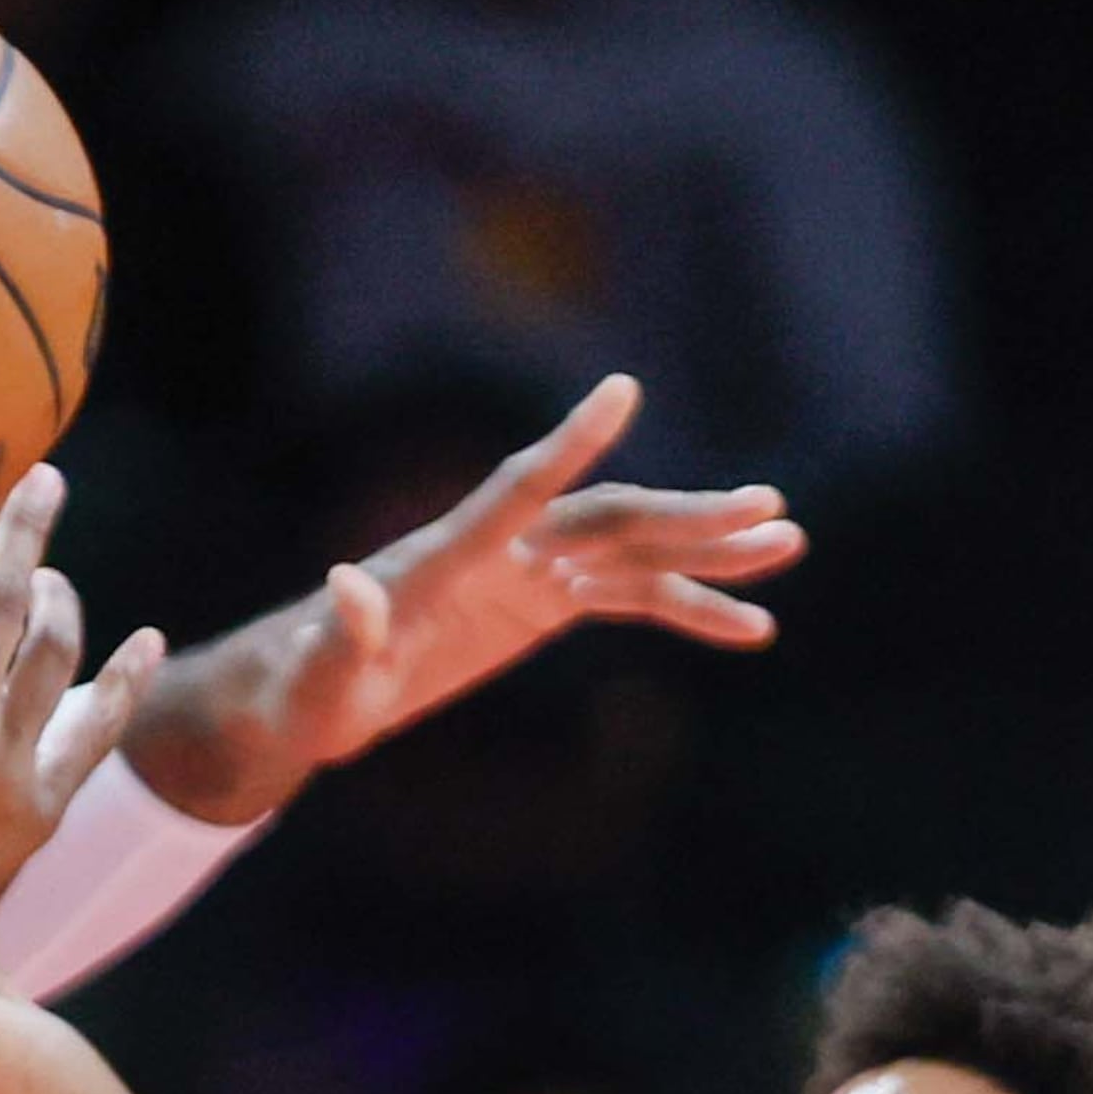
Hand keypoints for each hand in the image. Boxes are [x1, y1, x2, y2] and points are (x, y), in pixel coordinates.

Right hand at [0, 470, 161, 1021]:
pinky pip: (93, 739)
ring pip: (55, 659)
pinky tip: (148, 645)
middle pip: (6, 602)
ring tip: (51, 574)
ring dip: (60, 602)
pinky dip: (127, 687)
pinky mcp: (35, 820)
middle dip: (26, 532)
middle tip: (44, 480)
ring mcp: (5, 773)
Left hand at [124, 375, 802, 823]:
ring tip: (790, 546)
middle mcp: (495, 550)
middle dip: (688, 514)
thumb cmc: (302, 691)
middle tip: (770, 508)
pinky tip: (751, 628)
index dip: (567, 445)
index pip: (516, 491)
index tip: (622, 393)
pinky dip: (686, 607)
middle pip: (604, 518)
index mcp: (443, 558)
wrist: (306, 700)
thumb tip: (346, 581)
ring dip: (708, 550)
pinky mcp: (539, 603)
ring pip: (631, 550)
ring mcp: (523, 572)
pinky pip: (627, 597)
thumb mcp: (316, 678)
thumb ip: (338, 633)